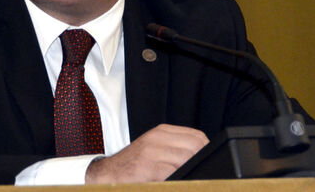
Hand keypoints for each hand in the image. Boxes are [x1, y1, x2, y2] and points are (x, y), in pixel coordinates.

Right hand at [85, 124, 208, 183]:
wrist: (106, 175)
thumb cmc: (133, 166)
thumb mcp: (154, 150)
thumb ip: (175, 149)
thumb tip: (200, 158)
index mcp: (161, 132)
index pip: (197, 136)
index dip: (206, 151)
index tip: (208, 163)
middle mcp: (156, 138)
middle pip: (195, 147)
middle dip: (202, 163)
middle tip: (201, 173)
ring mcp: (151, 151)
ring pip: (187, 160)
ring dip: (192, 172)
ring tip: (189, 179)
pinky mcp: (147, 167)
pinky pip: (173, 173)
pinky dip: (180, 179)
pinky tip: (175, 183)